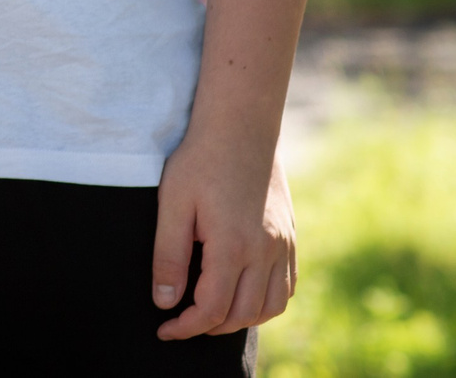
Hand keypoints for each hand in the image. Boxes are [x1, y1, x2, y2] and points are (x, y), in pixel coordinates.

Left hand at [153, 134, 295, 337]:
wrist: (240, 126)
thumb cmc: (199, 161)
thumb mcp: (172, 204)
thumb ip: (168, 256)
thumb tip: (165, 302)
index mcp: (233, 246)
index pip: (212, 308)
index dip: (186, 327)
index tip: (164, 330)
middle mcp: (265, 251)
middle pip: (243, 314)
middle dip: (210, 327)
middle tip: (182, 323)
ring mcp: (284, 246)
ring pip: (271, 306)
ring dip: (242, 319)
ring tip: (211, 315)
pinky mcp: (291, 238)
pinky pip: (288, 286)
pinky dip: (267, 302)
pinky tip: (244, 296)